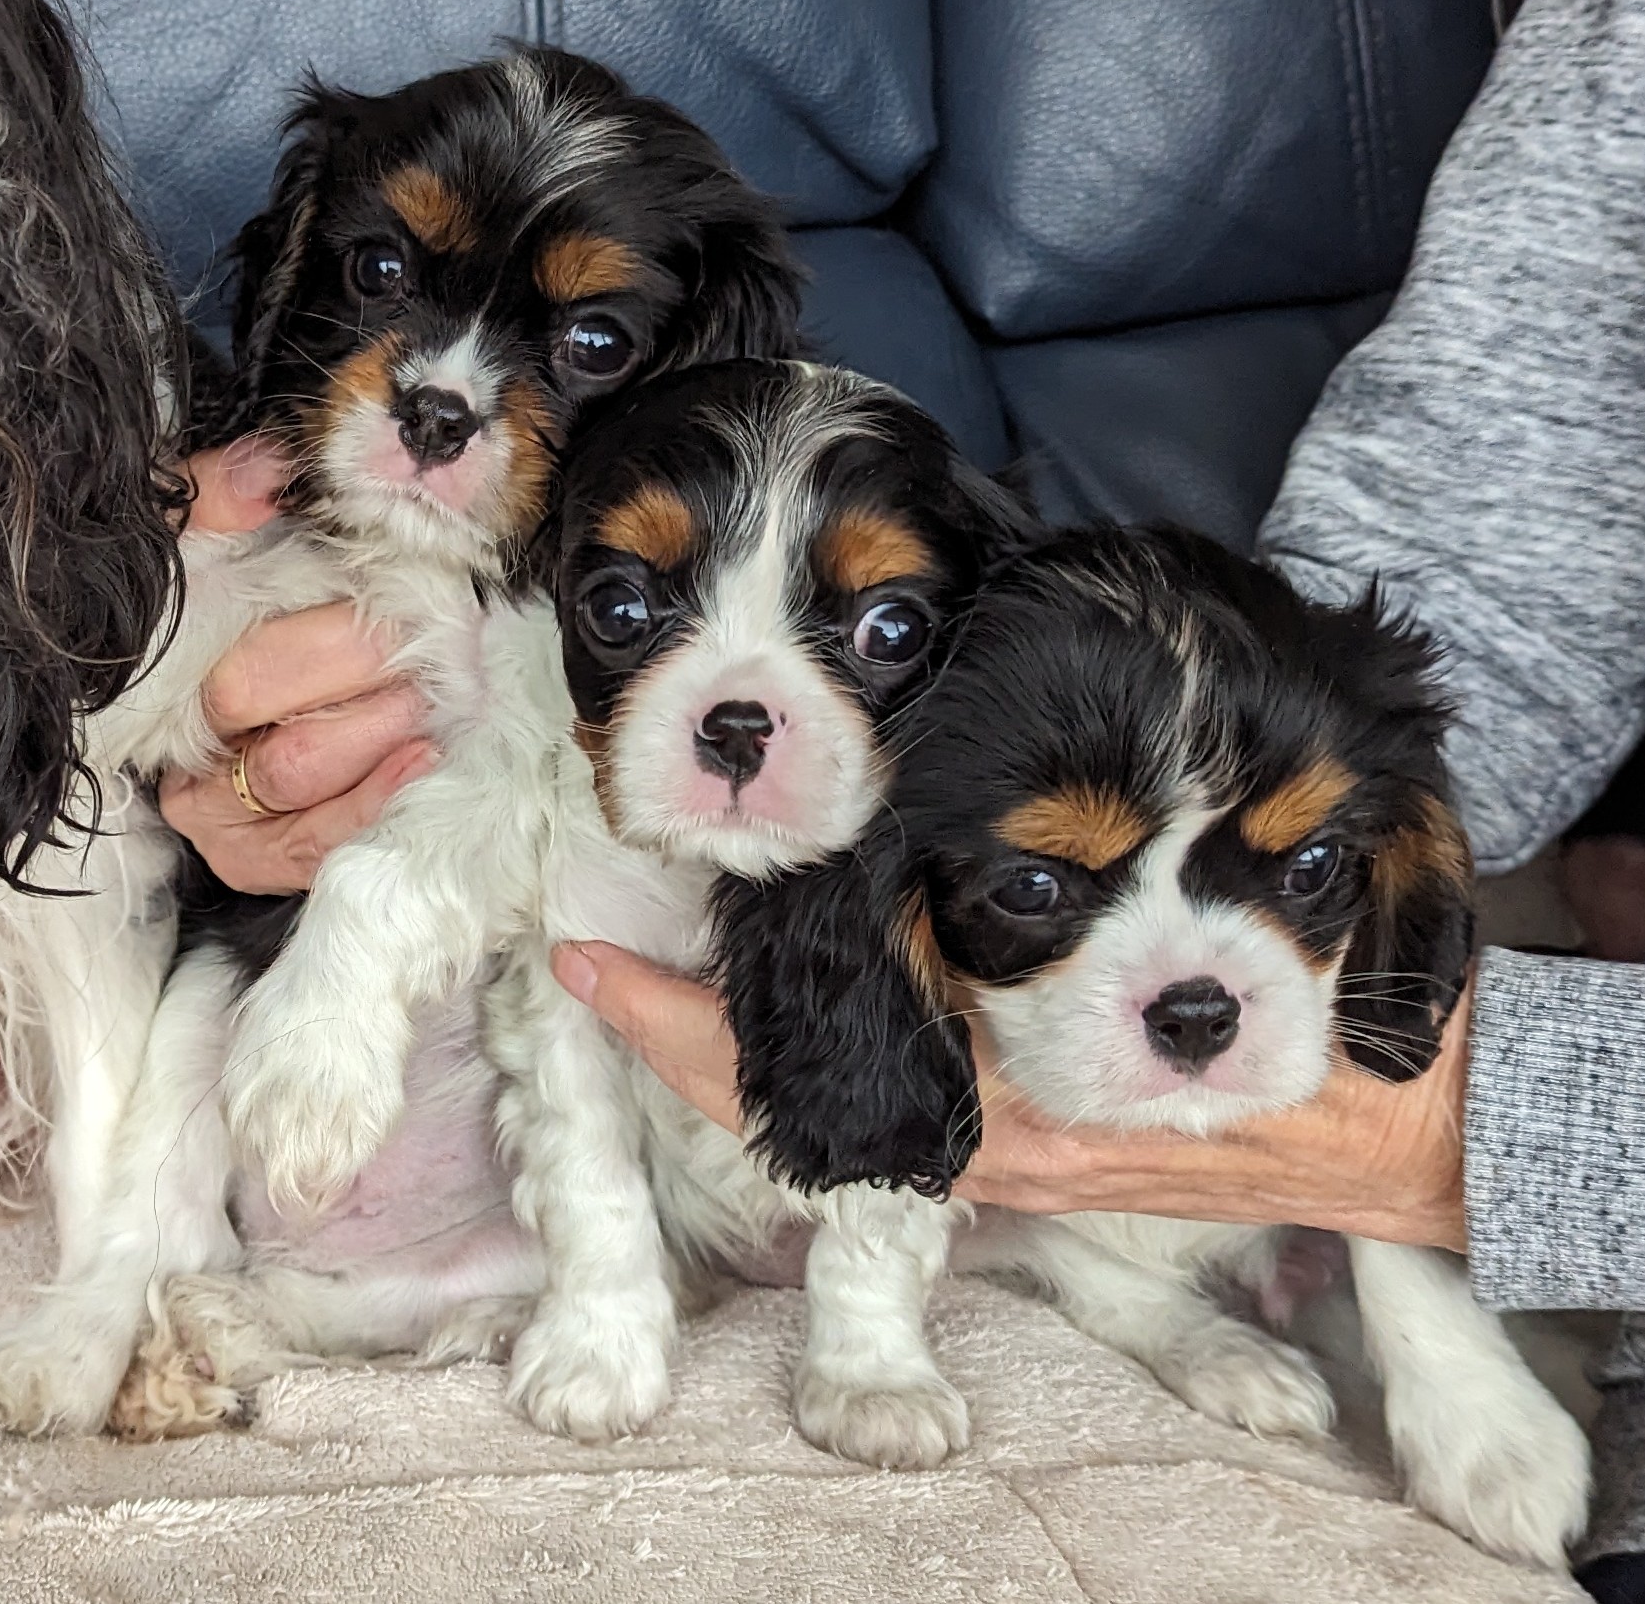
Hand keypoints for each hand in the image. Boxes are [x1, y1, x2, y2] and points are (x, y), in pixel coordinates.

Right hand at [160, 441, 436, 895]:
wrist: (262, 719)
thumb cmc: (235, 614)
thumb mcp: (211, 540)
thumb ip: (222, 494)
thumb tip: (269, 471)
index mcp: (159, 660)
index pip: (212, 633)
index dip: (308, 617)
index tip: (385, 584)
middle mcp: (176, 746)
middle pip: (254, 696)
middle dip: (353, 661)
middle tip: (422, 636)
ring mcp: (211, 813)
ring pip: (290, 774)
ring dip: (374, 729)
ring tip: (426, 693)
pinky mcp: (251, 862)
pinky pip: (312, 845)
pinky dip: (373, 800)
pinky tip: (422, 758)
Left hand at [552, 940, 1470, 1251]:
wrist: (1403, 1126)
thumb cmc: (1291, 1027)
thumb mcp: (1161, 965)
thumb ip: (1032, 929)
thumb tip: (891, 824)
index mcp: (971, 1110)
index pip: (767, 1075)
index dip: (660, 1020)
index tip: (573, 957)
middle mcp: (960, 1142)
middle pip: (767, 1091)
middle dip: (673, 1019)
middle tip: (591, 931)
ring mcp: (991, 1150)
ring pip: (819, 1095)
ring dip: (736, 1028)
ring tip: (661, 936)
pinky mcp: (1028, 1141)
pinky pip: (887, 1096)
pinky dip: (821, 1037)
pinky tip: (792, 973)